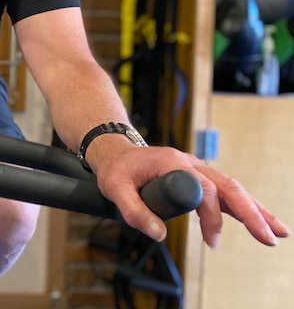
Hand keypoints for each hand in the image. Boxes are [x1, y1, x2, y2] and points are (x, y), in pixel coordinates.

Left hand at [92, 142, 288, 247]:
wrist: (114, 152)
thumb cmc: (116, 169)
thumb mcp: (116, 189)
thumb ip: (134, 211)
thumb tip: (160, 235)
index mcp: (174, 163)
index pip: (205, 189)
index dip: (212, 215)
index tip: (212, 240)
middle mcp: (191, 164)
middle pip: (229, 186)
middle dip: (252, 213)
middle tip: (269, 238)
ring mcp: (196, 169)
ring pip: (233, 188)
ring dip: (256, 210)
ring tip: (277, 233)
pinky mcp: (198, 178)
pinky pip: (225, 191)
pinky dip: (244, 206)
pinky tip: (260, 222)